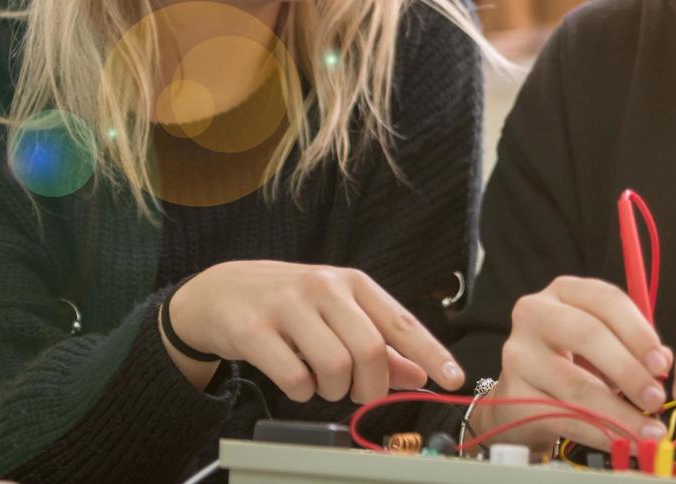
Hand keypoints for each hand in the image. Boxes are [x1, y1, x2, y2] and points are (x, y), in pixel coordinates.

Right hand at [166, 260, 464, 402]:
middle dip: (370, 386)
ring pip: (335, 367)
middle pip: (370, 351)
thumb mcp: (338, 313)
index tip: (454, 380)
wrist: (220, 291)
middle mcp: (324, 288)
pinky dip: (302, 392)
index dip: (432, 353)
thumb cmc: (289, 303)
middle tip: (357, 392)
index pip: (402, 322)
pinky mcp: (255, 329)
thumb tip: (420, 374)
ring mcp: (288, 306)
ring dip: (333, 391)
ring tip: (321, 383)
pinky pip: (295, 378)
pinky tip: (295, 379)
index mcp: (352, 283)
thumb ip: (381, 345)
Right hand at [474, 276, 673, 450]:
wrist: (522, 396)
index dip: (638, 331)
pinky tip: (623, 441)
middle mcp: (534, 314)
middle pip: (587, 334)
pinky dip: (600, 434)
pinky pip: (564, 418)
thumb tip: (663, 362)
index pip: (605, 299)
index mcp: (563, 291)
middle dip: (629, 370)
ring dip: (620, 413)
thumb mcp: (603, 344)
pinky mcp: (512, 394)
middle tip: (656, 399)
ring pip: (576, 384)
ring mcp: (518, 354)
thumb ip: (634, 347)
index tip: (662, 365)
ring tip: (648, 430)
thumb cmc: (570, 362)